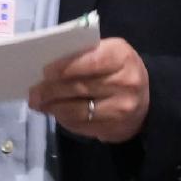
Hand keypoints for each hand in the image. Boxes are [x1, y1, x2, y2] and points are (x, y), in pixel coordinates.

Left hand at [26, 34, 149, 144]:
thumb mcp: (108, 53)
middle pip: (80, 88)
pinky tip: (55, 113)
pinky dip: (64, 120)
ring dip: (54, 108)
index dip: (66, 67)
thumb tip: (47, 67)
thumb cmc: (118, 69)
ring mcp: (121, 108)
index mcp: (121, 57)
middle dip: (51, 90)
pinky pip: (82, 125)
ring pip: (78, 110)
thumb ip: (84, 54)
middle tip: (33, 92)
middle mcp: (125, 83)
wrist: (147, 98)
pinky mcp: (114, 128)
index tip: (46, 71)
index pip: (91, 61)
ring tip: (39, 104)